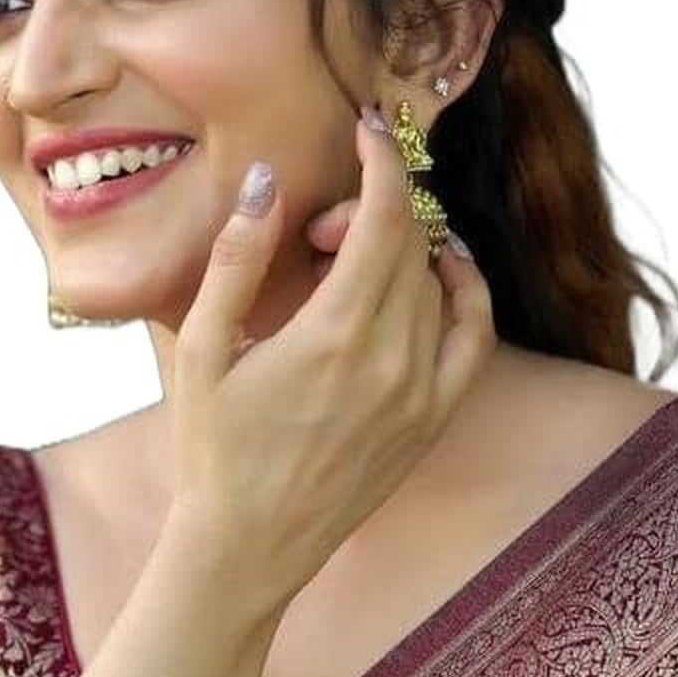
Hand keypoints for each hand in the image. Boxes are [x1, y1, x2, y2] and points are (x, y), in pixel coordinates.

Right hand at [166, 112, 495, 614]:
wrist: (249, 546)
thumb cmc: (212, 450)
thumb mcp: (203, 348)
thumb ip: (237, 258)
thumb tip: (266, 180)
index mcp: (335, 335)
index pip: (385, 215)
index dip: (380, 160)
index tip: (366, 129)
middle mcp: (393, 360)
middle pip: (411, 242)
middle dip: (370, 209)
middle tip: (317, 229)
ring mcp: (422, 393)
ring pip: (440, 281)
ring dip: (405, 247)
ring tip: (350, 261)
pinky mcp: (432, 419)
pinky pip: (474, 336)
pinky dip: (465, 293)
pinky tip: (437, 275)